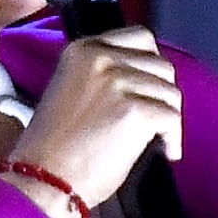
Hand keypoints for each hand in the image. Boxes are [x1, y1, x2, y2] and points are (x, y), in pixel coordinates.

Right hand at [16, 25, 182, 210]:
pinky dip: (174, 138)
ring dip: (168, 117)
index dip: (150, 66)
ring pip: (170, 92)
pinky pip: (172, 117)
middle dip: (162, 93)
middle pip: (160, 64)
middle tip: (155, 117)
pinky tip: (165, 151)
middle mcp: (101, 58)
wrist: (43, 179)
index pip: (140, 38)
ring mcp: (118, 82)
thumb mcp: (71, 90)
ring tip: (157, 138)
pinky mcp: (135, 110)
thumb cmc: (53, 148)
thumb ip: (102, 76)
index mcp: (83, 50)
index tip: (149, 88)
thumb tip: (141, 79)